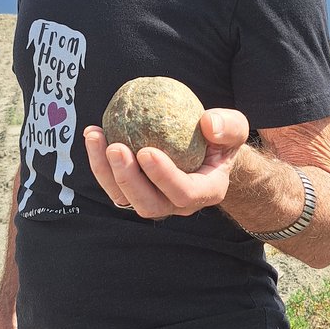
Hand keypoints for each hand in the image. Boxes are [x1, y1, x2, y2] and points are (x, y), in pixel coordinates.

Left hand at [84, 108, 249, 219]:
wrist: (206, 149)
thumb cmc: (221, 138)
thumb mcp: (236, 127)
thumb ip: (228, 126)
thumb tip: (208, 123)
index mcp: (206, 192)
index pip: (184, 193)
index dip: (164, 177)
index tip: (146, 151)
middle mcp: (178, 205)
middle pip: (149, 204)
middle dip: (129, 179)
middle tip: (116, 148)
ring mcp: (154, 201)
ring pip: (125, 198)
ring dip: (106, 171)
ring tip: (96, 136)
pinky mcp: (134, 192)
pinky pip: (113, 183)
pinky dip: (99, 161)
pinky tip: (94, 132)